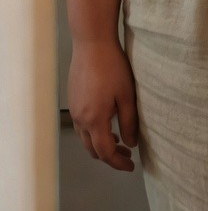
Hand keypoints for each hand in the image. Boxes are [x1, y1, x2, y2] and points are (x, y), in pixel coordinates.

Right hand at [67, 40, 138, 171]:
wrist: (92, 45)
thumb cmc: (113, 68)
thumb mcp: (126, 96)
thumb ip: (129, 122)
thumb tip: (131, 144)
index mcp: (94, 120)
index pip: (105, 152)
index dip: (118, 163)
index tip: (131, 166)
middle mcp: (80, 119)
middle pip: (92, 149)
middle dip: (109, 156)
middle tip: (127, 153)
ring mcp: (73, 110)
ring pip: (85, 138)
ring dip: (100, 144)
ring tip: (118, 140)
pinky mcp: (72, 100)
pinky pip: (81, 126)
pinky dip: (93, 132)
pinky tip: (106, 122)